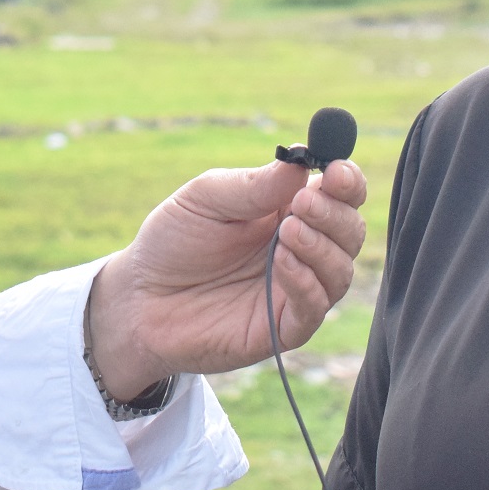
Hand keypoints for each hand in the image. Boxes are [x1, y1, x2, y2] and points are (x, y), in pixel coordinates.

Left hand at [86, 156, 369, 399]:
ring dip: (323, 247)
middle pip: (349, 231)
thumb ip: (254, 184)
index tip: (337, 171)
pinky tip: (282, 262)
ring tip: (289, 230)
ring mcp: (294, 289)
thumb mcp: (206, 198)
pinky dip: (306, 283)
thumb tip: (302, 161)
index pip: (338, 194)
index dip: (347, 181)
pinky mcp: (281, 327)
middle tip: (304, 202)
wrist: (139, 297)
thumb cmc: (173, 240)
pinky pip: (313, 309)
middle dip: (335, 213)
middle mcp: (301, 249)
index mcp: (288, 210)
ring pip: (340, 271)